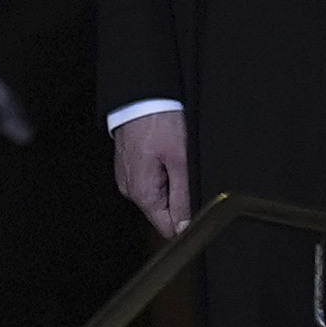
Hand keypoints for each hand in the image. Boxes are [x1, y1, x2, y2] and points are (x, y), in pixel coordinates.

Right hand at [111, 108, 193, 238]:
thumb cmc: (159, 122)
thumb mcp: (181, 161)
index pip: (168, 229)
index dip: (187, 220)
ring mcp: (129, 178)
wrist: (142, 97)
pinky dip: (162, 171)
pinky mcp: (130, 168)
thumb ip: (183, 198)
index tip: (196, 199)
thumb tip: (185, 226)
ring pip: (159, 196)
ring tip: (174, 157)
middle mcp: (131, 190)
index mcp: (143, 193)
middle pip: (164, 212)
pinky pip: (151, 181)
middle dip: (180, 197)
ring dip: (171, 182)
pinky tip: (165, 153)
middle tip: (184, 169)